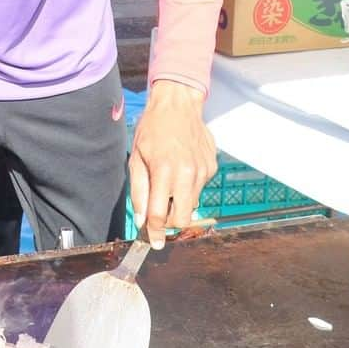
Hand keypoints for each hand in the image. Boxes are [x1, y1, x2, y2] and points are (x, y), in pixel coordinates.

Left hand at [129, 80, 215, 249]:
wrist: (178, 104)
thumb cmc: (152, 128)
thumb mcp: (136, 157)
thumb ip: (139, 191)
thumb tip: (141, 220)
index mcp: (164, 171)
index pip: (159, 215)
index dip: (154, 233)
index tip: (153, 243)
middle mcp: (187, 174)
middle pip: (182, 219)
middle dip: (170, 223)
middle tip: (160, 215)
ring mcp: (203, 171)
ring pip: (192, 204)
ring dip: (179, 202)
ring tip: (169, 180)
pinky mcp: (212, 168)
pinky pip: (200, 188)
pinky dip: (189, 186)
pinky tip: (181, 167)